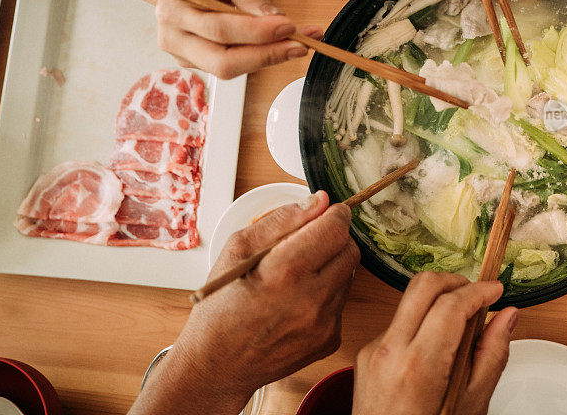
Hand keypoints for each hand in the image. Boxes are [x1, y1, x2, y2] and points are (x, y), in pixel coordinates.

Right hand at [131, 191, 359, 414]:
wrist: (216, 365)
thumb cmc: (221, 303)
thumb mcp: (237, 249)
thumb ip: (282, 219)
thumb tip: (318, 201)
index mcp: (284, 271)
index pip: (335, 228)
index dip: (334, 213)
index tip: (326, 211)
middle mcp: (310, 299)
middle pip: (350, 249)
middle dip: (335, 238)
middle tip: (310, 241)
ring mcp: (323, 323)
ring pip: (348, 274)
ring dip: (331, 265)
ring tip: (298, 274)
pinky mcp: (330, 339)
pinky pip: (341, 301)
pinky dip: (326, 293)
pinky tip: (298, 300)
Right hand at [155, 0, 322, 78]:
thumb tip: (274, 17)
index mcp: (174, 8)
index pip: (219, 29)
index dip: (257, 32)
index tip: (289, 26)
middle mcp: (173, 38)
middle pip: (223, 62)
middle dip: (266, 56)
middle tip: (300, 46)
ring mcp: (183, 56)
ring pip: (229, 69)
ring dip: (267, 58)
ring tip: (296, 43)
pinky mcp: (196, 64)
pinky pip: (231, 67)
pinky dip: (257, 58)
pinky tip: (276, 45)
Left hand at [353, 272, 516, 414]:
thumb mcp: (471, 405)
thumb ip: (492, 356)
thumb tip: (507, 317)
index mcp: (418, 365)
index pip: (450, 304)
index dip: (478, 291)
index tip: (495, 289)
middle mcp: (389, 350)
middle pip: (422, 286)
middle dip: (455, 281)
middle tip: (477, 295)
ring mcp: (373, 349)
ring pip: (408, 301)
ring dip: (437, 302)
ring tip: (460, 327)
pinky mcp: (365, 352)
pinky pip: (397, 323)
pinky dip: (421, 324)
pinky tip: (434, 348)